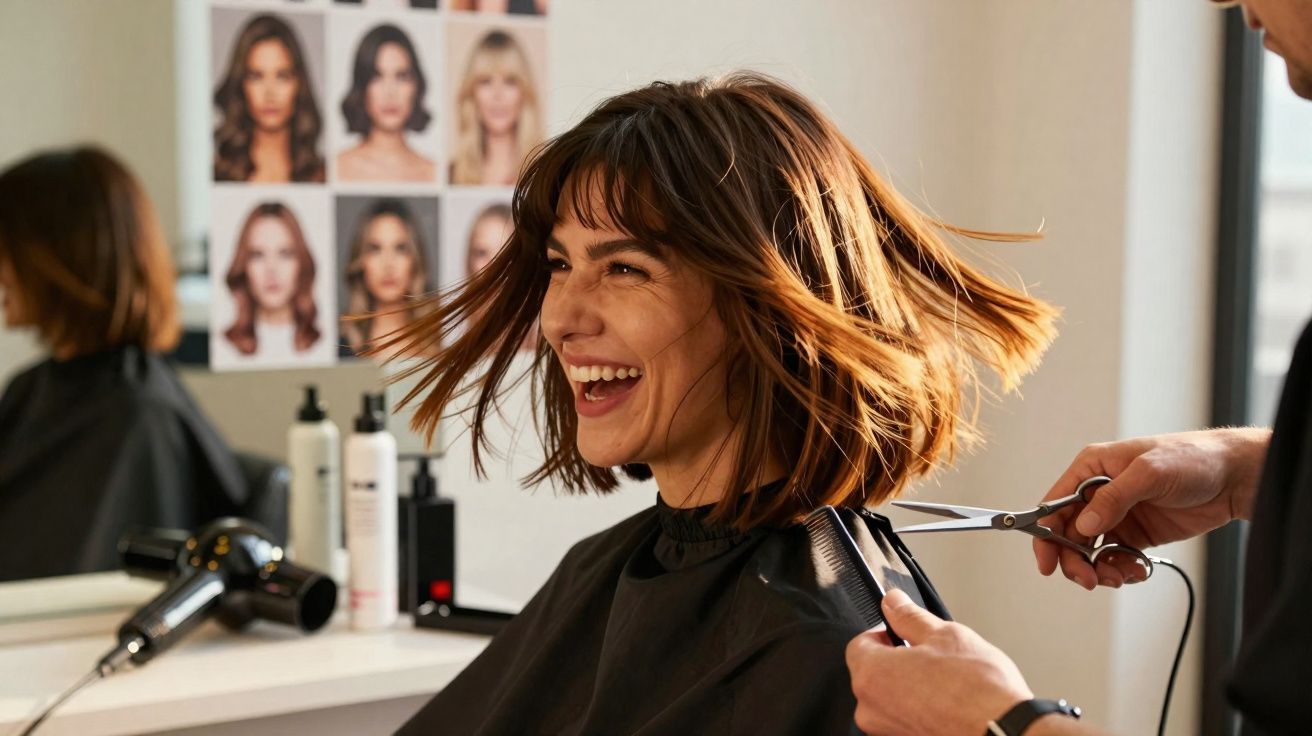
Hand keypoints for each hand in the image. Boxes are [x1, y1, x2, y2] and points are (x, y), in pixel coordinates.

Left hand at [846, 589, 1031, 735]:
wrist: (1002, 730)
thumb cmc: (977, 690)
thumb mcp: (944, 635)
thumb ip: (909, 616)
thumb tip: (893, 602)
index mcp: (872, 675)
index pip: (859, 644)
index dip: (884, 633)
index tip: (903, 633)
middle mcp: (870, 708)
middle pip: (872, 673)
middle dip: (896, 661)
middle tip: (929, 656)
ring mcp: (887, 731)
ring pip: (888, 698)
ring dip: (908, 687)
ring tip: (943, 681)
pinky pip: (903, 718)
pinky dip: (918, 709)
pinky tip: (945, 703)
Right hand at [1034, 428, 1269, 589]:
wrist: (1234, 477)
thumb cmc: (1192, 458)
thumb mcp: (1149, 473)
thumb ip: (1113, 498)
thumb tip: (1083, 526)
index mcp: (1093, 469)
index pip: (1056, 504)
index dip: (1045, 534)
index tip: (1046, 562)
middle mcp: (1099, 493)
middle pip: (1068, 534)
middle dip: (1074, 560)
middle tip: (1089, 579)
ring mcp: (1117, 515)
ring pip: (1090, 551)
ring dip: (1099, 569)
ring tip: (1121, 576)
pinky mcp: (1136, 534)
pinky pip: (1115, 558)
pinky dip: (1121, 570)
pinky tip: (1137, 570)